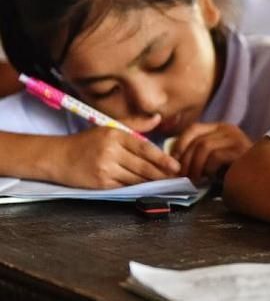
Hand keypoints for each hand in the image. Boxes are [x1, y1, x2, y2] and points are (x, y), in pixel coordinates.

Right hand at [52, 127, 179, 188]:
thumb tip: (157, 117)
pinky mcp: (100, 184)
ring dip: (152, 182)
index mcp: (115, 135)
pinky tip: (147, 187)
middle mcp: (111, 152)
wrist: (58, 157)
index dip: (162, 158)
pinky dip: (137, 187)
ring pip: (136, 178)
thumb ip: (135, 124)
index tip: (176, 165)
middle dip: (161, 173)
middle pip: (143, 166)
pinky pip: (124, 186)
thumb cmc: (87, 141)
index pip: (144, 148)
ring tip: (166, 182)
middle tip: (176, 177)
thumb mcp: (110, 127)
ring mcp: (105, 169)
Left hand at [172, 123, 252, 181]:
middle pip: (197, 139)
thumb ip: (199, 152)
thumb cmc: (233, 171)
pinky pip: (215, 156)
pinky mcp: (241, 151)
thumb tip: (174, 159)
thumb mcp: (213, 158)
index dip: (180, 144)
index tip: (174, 162)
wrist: (259, 179)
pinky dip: (209, 169)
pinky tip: (211, 178)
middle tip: (181, 177)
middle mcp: (229, 129)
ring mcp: (236, 138)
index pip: (193, 128)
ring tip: (195, 180)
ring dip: (195, 166)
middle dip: (185, 160)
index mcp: (221, 128)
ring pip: (204, 147)